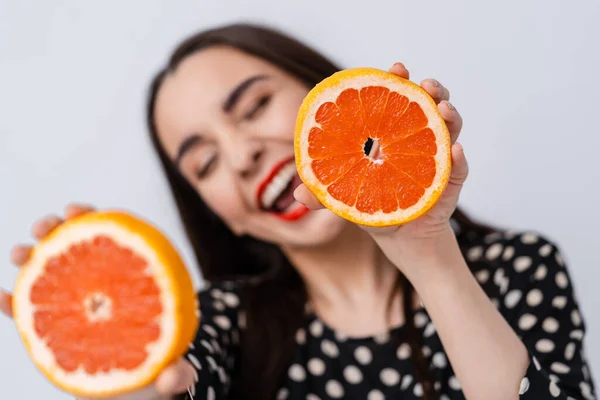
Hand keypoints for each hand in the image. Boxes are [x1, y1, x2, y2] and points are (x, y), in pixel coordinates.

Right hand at [1, 204, 196, 399]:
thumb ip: (178, 375)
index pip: (116, 242)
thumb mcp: (173, 371)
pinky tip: (0, 296)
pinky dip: (13, 301)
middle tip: (43, 226)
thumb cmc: (158, 367)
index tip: (78, 210)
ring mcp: (77, 305)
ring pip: (51, 271)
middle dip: (58, 229)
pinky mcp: (55, 329)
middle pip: (79, 246)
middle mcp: (103, 287)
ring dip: (31, 256)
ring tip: (18, 253)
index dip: (96, 220)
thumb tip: (174, 379)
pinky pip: (30, 311)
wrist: (135, 387)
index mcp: (134, 282)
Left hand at [294, 62, 467, 241]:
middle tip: (426, 85)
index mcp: (392, 133)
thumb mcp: (344, 196)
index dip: (398, 81)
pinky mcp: (449, 182)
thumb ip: (324, 193)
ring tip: (443, 109)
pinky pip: (459, 169)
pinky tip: (456, 150)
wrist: (398, 235)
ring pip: (451, 129)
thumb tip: (298, 195)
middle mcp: (418, 138)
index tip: (397, 67)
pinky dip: (460, 159)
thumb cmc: (371, 204)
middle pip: (429, 106)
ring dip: (450, 116)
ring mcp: (437, 158)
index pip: (398, 100)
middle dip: (432, 90)